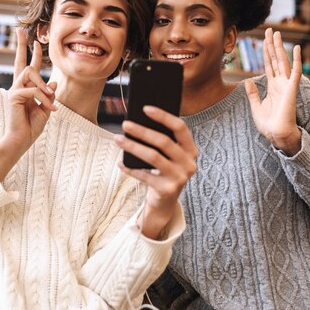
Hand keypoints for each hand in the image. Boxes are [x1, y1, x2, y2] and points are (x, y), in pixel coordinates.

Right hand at [0, 28, 56, 180]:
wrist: (21, 140)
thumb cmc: (32, 126)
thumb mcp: (46, 108)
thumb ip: (49, 94)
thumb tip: (54, 81)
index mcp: (25, 89)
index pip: (28, 67)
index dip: (32, 54)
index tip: (34, 41)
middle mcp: (18, 86)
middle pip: (20, 62)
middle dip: (21, 45)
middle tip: (20, 30)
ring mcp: (14, 90)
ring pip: (30, 73)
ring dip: (43, 86)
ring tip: (50, 100)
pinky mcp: (14, 96)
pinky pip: (34, 90)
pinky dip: (44, 99)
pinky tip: (50, 109)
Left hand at [115, 107, 197, 239]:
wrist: (165, 201)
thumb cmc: (164, 171)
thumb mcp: (169, 156)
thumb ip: (163, 140)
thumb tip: (139, 121)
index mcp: (191, 150)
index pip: (180, 128)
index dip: (163, 116)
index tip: (145, 108)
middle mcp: (189, 164)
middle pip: (164, 141)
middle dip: (142, 131)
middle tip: (125, 124)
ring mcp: (179, 178)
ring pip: (153, 157)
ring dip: (133, 147)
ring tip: (118, 139)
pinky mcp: (167, 190)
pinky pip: (144, 175)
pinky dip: (130, 168)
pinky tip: (120, 163)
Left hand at [245, 28, 301, 155]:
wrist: (276, 134)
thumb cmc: (268, 124)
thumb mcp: (256, 106)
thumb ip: (252, 93)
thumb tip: (247, 81)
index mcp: (272, 86)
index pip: (269, 65)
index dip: (266, 52)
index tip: (264, 39)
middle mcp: (280, 83)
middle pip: (276, 59)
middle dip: (272, 45)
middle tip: (270, 30)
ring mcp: (287, 85)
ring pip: (283, 62)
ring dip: (280, 47)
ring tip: (277, 33)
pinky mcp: (292, 89)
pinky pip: (295, 72)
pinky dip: (296, 60)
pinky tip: (295, 48)